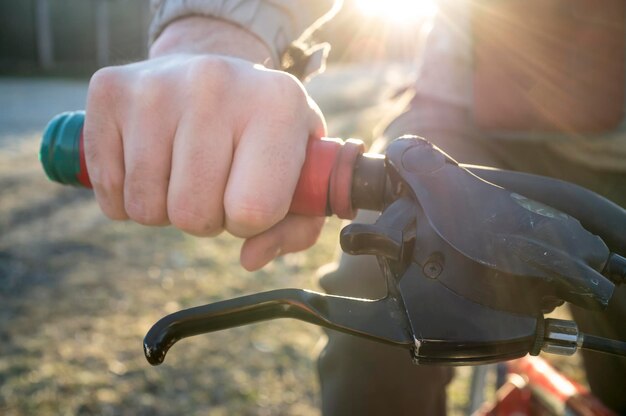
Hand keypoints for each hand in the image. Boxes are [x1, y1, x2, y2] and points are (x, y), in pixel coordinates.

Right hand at [83, 19, 326, 269]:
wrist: (214, 74)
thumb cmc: (262, 135)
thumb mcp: (301, 172)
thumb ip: (297, 226)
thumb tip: (250, 259)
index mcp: (279, 105)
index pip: (253, 210)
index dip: (248, 223)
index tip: (249, 197)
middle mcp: (216, 84)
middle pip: (193, 215)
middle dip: (205, 217)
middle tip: (213, 183)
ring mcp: (157, 85)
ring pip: (146, 208)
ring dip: (165, 208)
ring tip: (184, 170)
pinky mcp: (109, 90)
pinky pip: (109, 190)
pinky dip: (126, 196)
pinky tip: (150, 163)